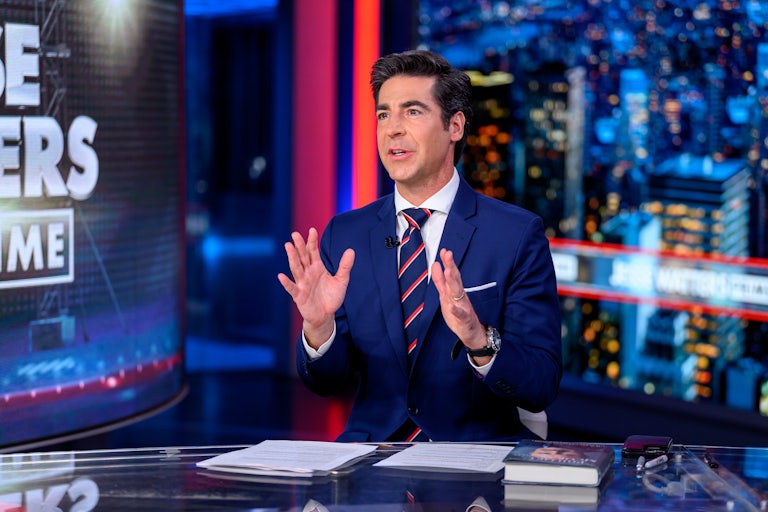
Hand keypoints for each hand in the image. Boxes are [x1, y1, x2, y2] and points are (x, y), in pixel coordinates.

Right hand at [277, 227, 354, 347]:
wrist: (325, 315)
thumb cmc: (331, 297)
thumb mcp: (341, 281)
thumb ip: (345, 266)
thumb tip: (351, 250)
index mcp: (317, 268)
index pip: (313, 252)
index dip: (312, 241)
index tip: (312, 230)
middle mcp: (308, 273)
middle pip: (302, 257)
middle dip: (299, 246)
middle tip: (295, 234)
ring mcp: (302, 284)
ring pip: (296, 268)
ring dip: (292, 257)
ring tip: (287, 246)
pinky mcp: (299, 296)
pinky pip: (292, 288)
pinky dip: (286, 283)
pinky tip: (281, 276)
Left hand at [431, 248, 485, 352]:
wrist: (471, 332)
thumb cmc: (459, 314)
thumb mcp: (446, 295)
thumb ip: (440, 281)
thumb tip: (436, 264)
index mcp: (455, 291)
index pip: (451, 274)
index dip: (447, 263)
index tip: (444, 251)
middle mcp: (459, 296)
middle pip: (455, 279)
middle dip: (451, 266)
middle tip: (448, 254)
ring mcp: (463, 307)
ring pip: (457, 293)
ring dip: (453, 282)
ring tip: (448, 272)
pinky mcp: (464, 319)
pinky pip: (460, 314)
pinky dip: (456, 310)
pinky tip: (452, 306)